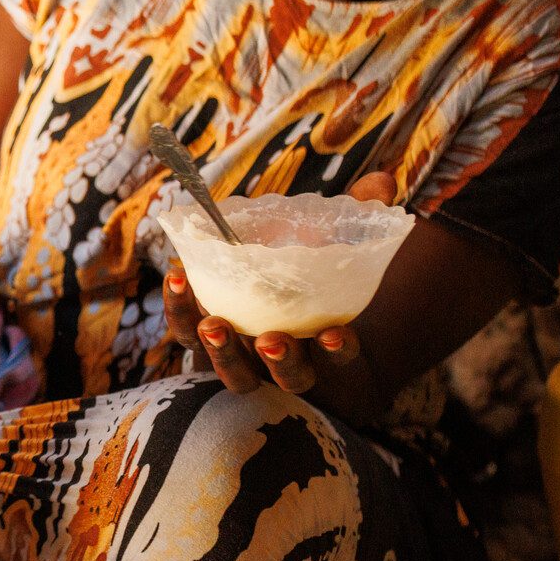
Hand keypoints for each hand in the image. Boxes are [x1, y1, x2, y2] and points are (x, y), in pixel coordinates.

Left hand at [163, 173, 396, 394]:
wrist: (263, 283)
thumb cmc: (305, 266)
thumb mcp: (331, 240)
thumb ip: (357, 216)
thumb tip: (381, 182)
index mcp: (326, 342)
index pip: (341, 357)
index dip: (339, 350)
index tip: (334, 333)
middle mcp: (288, 361)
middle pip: (290, 377)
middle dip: (281, 362)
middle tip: (271, 339)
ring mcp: (246, 359)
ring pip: (238, 375)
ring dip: (224, 354)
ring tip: (214, 325)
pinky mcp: (203, 344)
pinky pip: (188, 337)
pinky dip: (181, 312)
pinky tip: (178, 278)